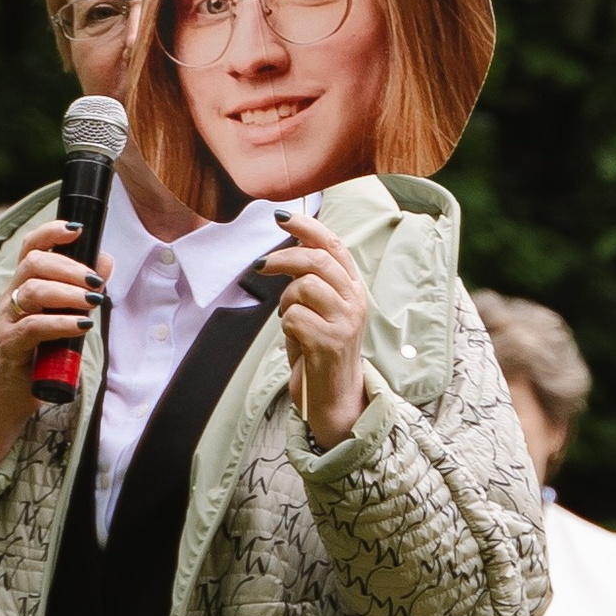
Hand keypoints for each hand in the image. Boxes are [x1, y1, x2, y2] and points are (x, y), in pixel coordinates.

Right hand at [0, 224, 105, 478]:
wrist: (15, 395)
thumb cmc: (42, 353)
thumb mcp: (67, 317)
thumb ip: (83, 290)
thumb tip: (105, 260)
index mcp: (24, 283)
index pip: (31, 245)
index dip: (51, 232)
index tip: (77, 231)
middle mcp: (11, 296)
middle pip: (34, 263)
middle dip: (70, 268)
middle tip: (96, 283)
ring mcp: (7, 320)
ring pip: (34, 291)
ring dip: (68, 293)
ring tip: (92, 304)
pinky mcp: (9, 344)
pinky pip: (33, 326)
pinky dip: (60, 323)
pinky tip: (81, 326)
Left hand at [266, 214, 369, 444]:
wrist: (334, 397)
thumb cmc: (320, 351)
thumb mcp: (321, 309)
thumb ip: (313, 280)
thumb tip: (288, 249)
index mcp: (354, 288)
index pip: (334, 245)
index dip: (307, 227)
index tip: (281, 217)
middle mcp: (355, 301)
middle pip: (316, 261)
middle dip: (283, 258)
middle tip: (261, 266)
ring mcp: (345, 321)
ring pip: (303, 287)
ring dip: (286, 303)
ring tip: (291, 321)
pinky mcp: (330, 342)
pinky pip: (293, 317)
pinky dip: (286, 327)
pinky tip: (296, 340)